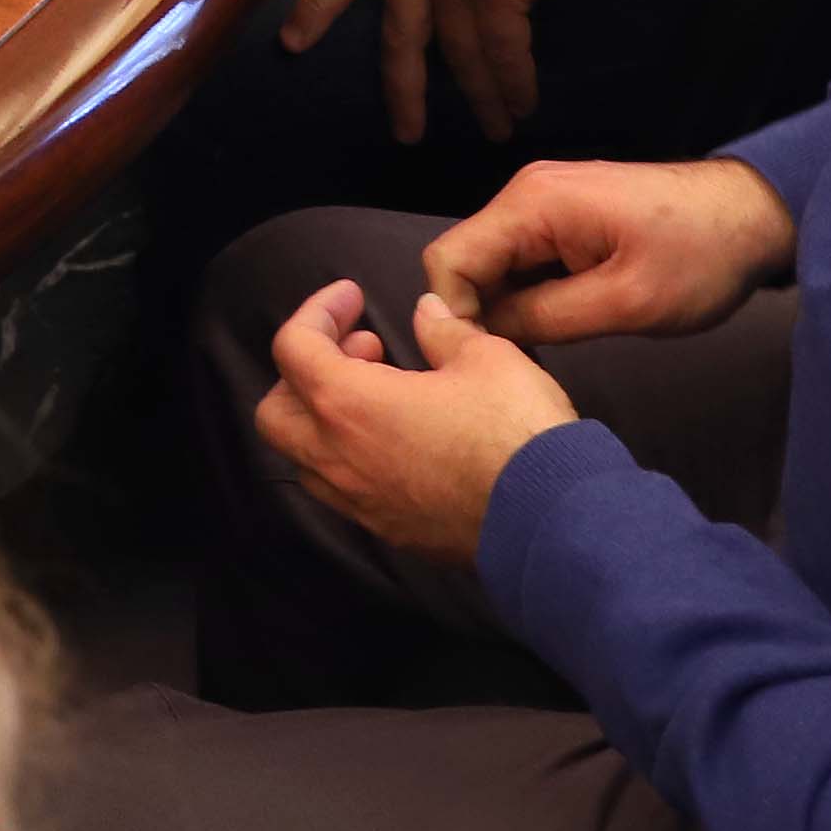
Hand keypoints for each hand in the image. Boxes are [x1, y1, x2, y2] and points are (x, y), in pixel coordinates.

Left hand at [253, 278, 572, 564]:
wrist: (554, 522)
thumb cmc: (516, 431)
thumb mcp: (486, 356)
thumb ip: (443, 330)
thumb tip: (426, 313)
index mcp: (347, 405)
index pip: (292, 348)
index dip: (316, 312)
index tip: (352, 298)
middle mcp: (338, 459)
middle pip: (276, 412)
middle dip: (304, 373)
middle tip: (362, 351)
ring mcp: (361, 503)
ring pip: (306, 459)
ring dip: (326, 420)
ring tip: (383, 394)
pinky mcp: (391, 532)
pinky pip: (346, 492)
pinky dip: (355, 459)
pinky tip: (404, 442)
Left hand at [276, 0, 581, 142]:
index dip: (321, 5)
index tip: (291, 42)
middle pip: (401, 35)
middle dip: (403, 88)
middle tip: (405, 132)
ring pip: (460, 54)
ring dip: (480, 97)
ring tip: (496, 131)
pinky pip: (502, 52)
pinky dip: (514, 82)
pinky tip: (522, 106)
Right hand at [423, 159, 797, 346]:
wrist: (757, 213)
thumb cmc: (700, 257)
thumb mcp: (625, 303)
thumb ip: (545, 318)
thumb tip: (482, 335)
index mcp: (533, 204)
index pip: (448, 260)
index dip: (456, 315)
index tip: (489, 359)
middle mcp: (526, 193)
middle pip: (467, 260)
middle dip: (483, 312)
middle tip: (526, 360)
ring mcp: (545, 199)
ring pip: (494, 261)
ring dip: (510, 304)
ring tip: (550, 344)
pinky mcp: (565, 212)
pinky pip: (524, 255)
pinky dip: (532, 290)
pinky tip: (566, 317)